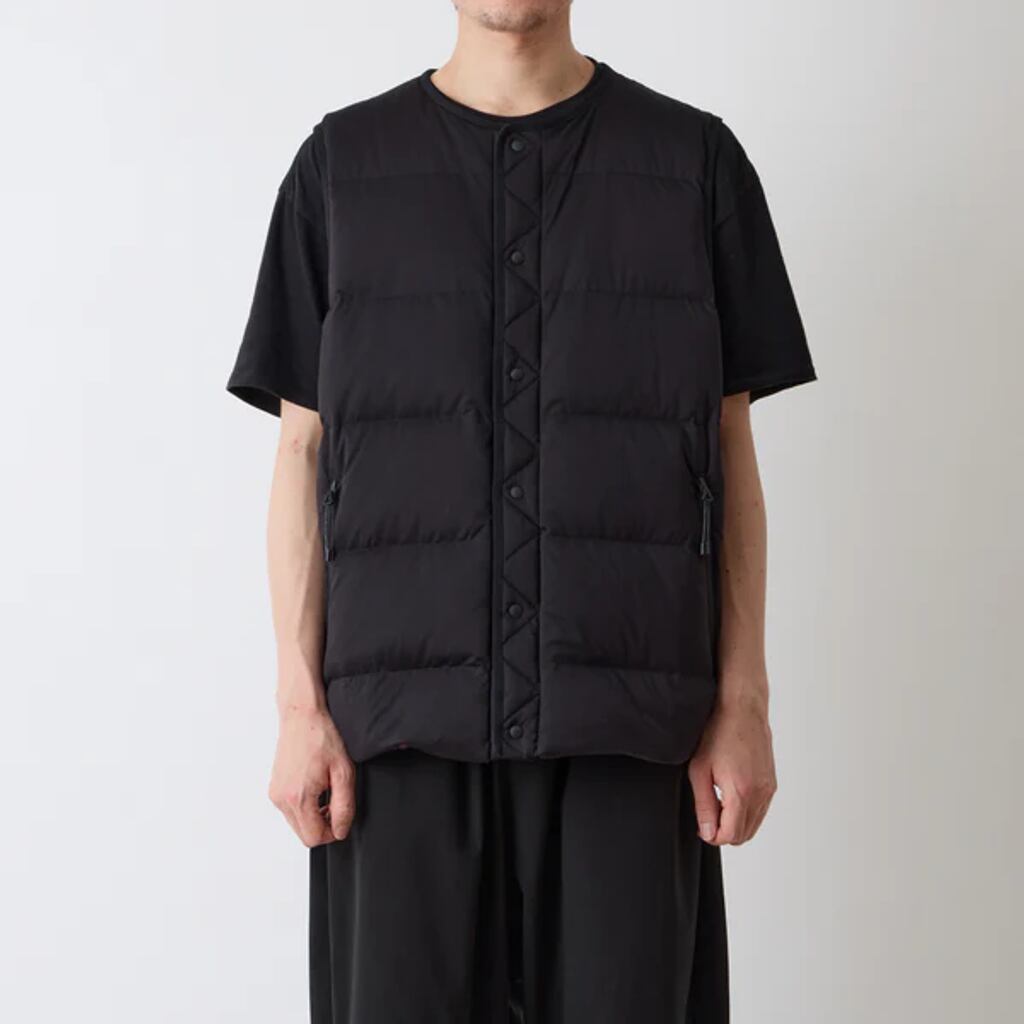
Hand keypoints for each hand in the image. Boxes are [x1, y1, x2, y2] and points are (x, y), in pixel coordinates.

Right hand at [268, 705, 355, 845]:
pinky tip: (314, 785)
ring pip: (296, 824)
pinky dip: (303, 806)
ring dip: (313, 815)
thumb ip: (344, 806)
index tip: (340, 813)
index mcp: (299, 797)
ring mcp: (275, 794)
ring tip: (325, 790)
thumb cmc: (322, 737)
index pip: (314, 838)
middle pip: (304, 835)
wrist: (302, 716)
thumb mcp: (343, 772)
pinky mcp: (273, 788)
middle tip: (335, 800)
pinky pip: (290, 810)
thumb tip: (340, 830)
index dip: (333, 831)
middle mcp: (282, 799)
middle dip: (323, 824)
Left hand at [688, 692, 776, 845]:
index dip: (712, 836)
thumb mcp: (700, 770)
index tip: (702, 826)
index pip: (731, 835)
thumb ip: (704, 805)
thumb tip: (708, 832)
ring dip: (735, 823)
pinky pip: (760, 811)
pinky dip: (746, 812)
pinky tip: (730, 794)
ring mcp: (769, 789)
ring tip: (717, 801)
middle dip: (724, 832)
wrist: (742, 709)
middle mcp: (761, 794)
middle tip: (707, 814)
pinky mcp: (772, 783)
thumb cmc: (718, 732)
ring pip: (754, 825)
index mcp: (742, 792)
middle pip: (744, 835)